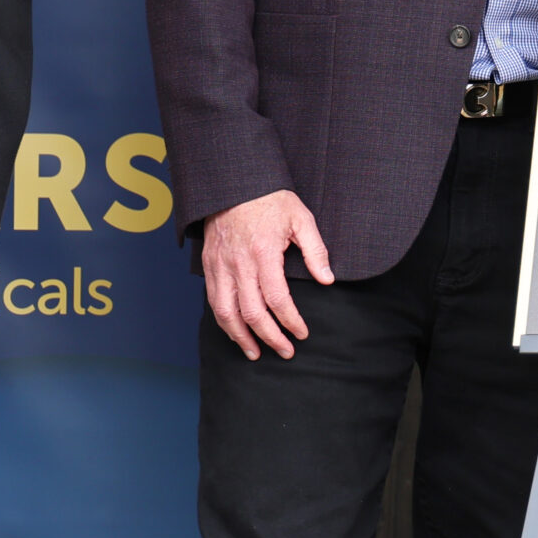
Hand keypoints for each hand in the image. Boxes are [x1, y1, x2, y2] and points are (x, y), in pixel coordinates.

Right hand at [202, 189, 329, 359]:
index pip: (277, 299)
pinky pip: (214, 302)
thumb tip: (327, 279)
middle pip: (251, 313)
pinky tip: (236, 332)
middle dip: (270, 338)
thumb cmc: (270, 200)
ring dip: (241, 337)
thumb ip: (316, 250)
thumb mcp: (301, 218)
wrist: (233, 184)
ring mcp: (220, 267)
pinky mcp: (209, 266)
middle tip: (285, 351)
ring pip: (226, 313)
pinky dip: (224, 322)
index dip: (290, 321)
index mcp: (263, 253)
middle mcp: (238, 264)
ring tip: (256, 353)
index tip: (302, 333)